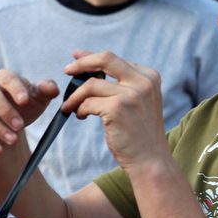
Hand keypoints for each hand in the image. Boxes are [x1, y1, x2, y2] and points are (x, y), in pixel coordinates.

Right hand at [0, 69, 59, 155]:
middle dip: (4, 109)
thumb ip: (48, 90)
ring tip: (13, 140)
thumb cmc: (26, 105)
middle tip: (20, 126)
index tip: (25, 101)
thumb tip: (53, 89)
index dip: (15, 88)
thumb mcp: (40, 98)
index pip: (8, 78)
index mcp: (5, 77)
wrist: (11, 123)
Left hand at [62, 50, 167, 173]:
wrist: (151, 161)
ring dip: (76, 96)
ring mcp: (131, 94)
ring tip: (72, 106)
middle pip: (105, 59)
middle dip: (82, 63)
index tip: (76, 58)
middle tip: (67, 71)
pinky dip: (80, 109)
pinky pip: (88, 103)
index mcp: (149, 77)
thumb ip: (122, 82)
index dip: (92, 57)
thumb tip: (89, 65)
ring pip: (91, 85)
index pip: (114, 59)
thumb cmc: (139, 132)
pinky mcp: (117, 109)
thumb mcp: (137, 101)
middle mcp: (143, 82)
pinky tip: (81, 116)